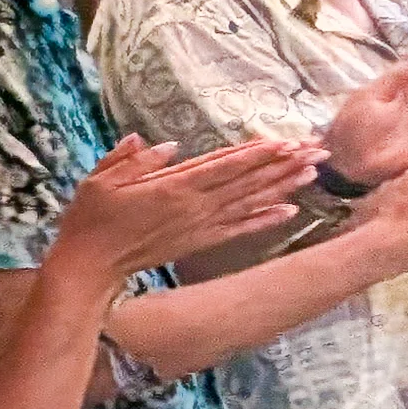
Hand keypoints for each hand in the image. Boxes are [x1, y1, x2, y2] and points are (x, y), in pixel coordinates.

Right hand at [50, 136, 317, 285]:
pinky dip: (265, 220)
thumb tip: (167, 144)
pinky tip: (291, 212)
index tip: (286, 142)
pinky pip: (239, 229)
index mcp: (172, 187)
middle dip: (284, 164)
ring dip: (283, 186)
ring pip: (250, 202)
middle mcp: (195, 207)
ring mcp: (201, 226)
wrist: (90, 266)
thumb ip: (133, 160)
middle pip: (247, 181)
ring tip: (313, 173)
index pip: (224, 165)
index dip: (257, 154)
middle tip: (317, 150)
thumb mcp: (100, 180)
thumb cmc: (90, 219)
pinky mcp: (200, 243)